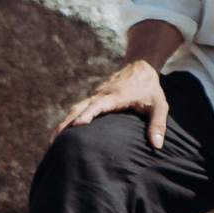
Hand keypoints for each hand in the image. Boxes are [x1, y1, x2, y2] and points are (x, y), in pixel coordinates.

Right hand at [53, 60, 170, 147]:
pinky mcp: (94, 97)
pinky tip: (63, 131)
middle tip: (55, 141)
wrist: (139, 66)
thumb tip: (157, 146)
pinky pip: (78, 108)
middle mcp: (101, 94)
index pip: (99, 105)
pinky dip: (69, 118)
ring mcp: (96, 95)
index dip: (88, 114)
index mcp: (116, 96)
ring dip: (64, 122)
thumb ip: (158, 124)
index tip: (78, 124)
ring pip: (76, 108)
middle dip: (67, 123)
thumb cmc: (150, 89)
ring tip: (53, 140)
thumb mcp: (159, 105)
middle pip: (79, 107)